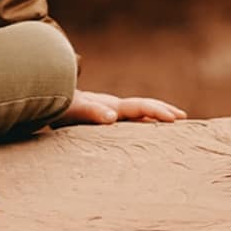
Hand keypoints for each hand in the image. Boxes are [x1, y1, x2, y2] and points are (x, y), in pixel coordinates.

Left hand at [58, 89, 186, 124]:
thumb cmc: (61, 108)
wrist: (48, 99)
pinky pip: (128, 120)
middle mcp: (114, 107)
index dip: (157, 111)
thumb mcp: (74, 110)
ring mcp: (110, 111)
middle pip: (143, 106)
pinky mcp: (104, 118)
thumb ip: (91, 112)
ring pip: (138, 112)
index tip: (175, 118)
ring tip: (171, 122)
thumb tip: (112, 117)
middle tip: (182, 117)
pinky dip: (142, 123)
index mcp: (111, 106)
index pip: (140, 107)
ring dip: (155, 115)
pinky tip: (145, 131)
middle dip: (163, 111)